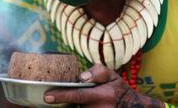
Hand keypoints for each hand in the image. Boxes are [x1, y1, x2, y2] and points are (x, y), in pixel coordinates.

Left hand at [43, 64, 162, 107]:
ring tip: (64, 99)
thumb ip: (98, 72)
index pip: (78, 95)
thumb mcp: (112, 76)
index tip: (47, 96)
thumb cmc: (117, 89)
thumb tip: (82, 77)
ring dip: (68, 105)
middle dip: (62, 102)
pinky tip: (69, 103)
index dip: (62, 96)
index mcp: (102, 95)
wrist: (131, 107)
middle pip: (73, 106)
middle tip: (50, 97)